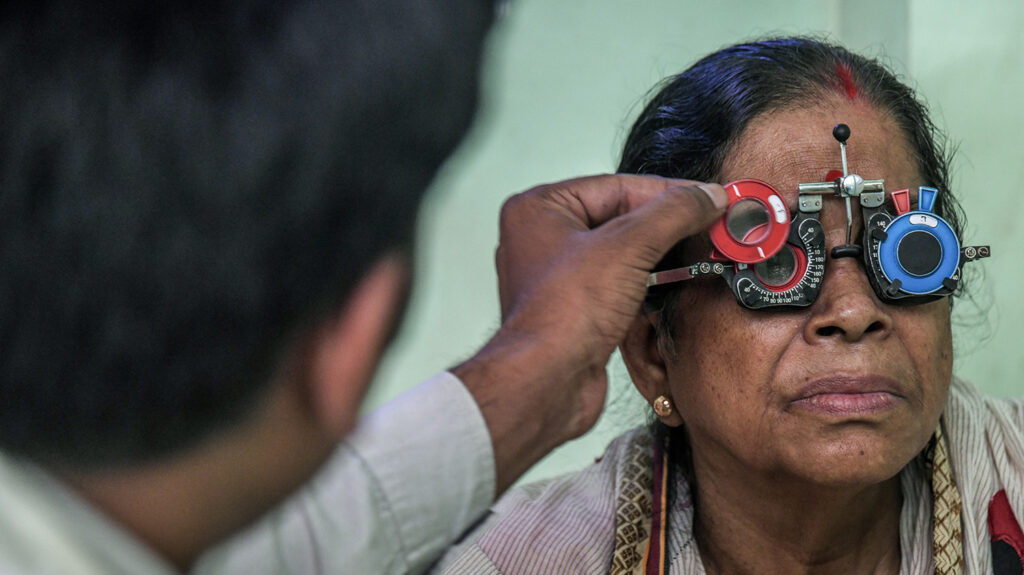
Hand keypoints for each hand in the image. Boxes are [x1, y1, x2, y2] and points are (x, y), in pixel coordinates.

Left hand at [453, 174, 726, 494]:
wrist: (548, 382)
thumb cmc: (563, 315)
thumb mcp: (628, 247)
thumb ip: (672, 214)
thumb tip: (706, 195)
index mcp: (540, 208)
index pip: (616, 186)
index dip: (668, 192)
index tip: (707, 197)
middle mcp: (543, 237)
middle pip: (620, 216)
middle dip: (666, 223)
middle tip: (709, 223)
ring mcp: (558, 275)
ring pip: (621, 250)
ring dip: (660, 253)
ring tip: (700, 249)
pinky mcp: (575, 307)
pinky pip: (618, 280)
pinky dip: (647, 279)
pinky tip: (675, 279)